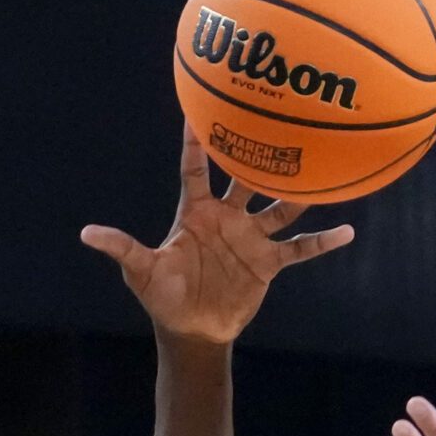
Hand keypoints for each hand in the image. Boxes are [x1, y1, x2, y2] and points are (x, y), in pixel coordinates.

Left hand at [81, 126, 353, 344]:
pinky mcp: (269, 262)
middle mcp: (227, 217)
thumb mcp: (141, 272)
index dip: (195, 142)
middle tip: (276, 120)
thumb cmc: (163, 297)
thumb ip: (122, 248)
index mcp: (195, 212)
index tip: (198, 106)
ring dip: (298, 190)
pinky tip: (348, 231)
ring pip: (280, 206)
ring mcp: (250, 237)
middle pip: (245, 178)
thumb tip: (87, 233)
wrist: (193, 329)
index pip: (195, 169)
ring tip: (322, 167)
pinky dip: (323, 242)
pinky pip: (300, 248)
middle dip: (259, 154)